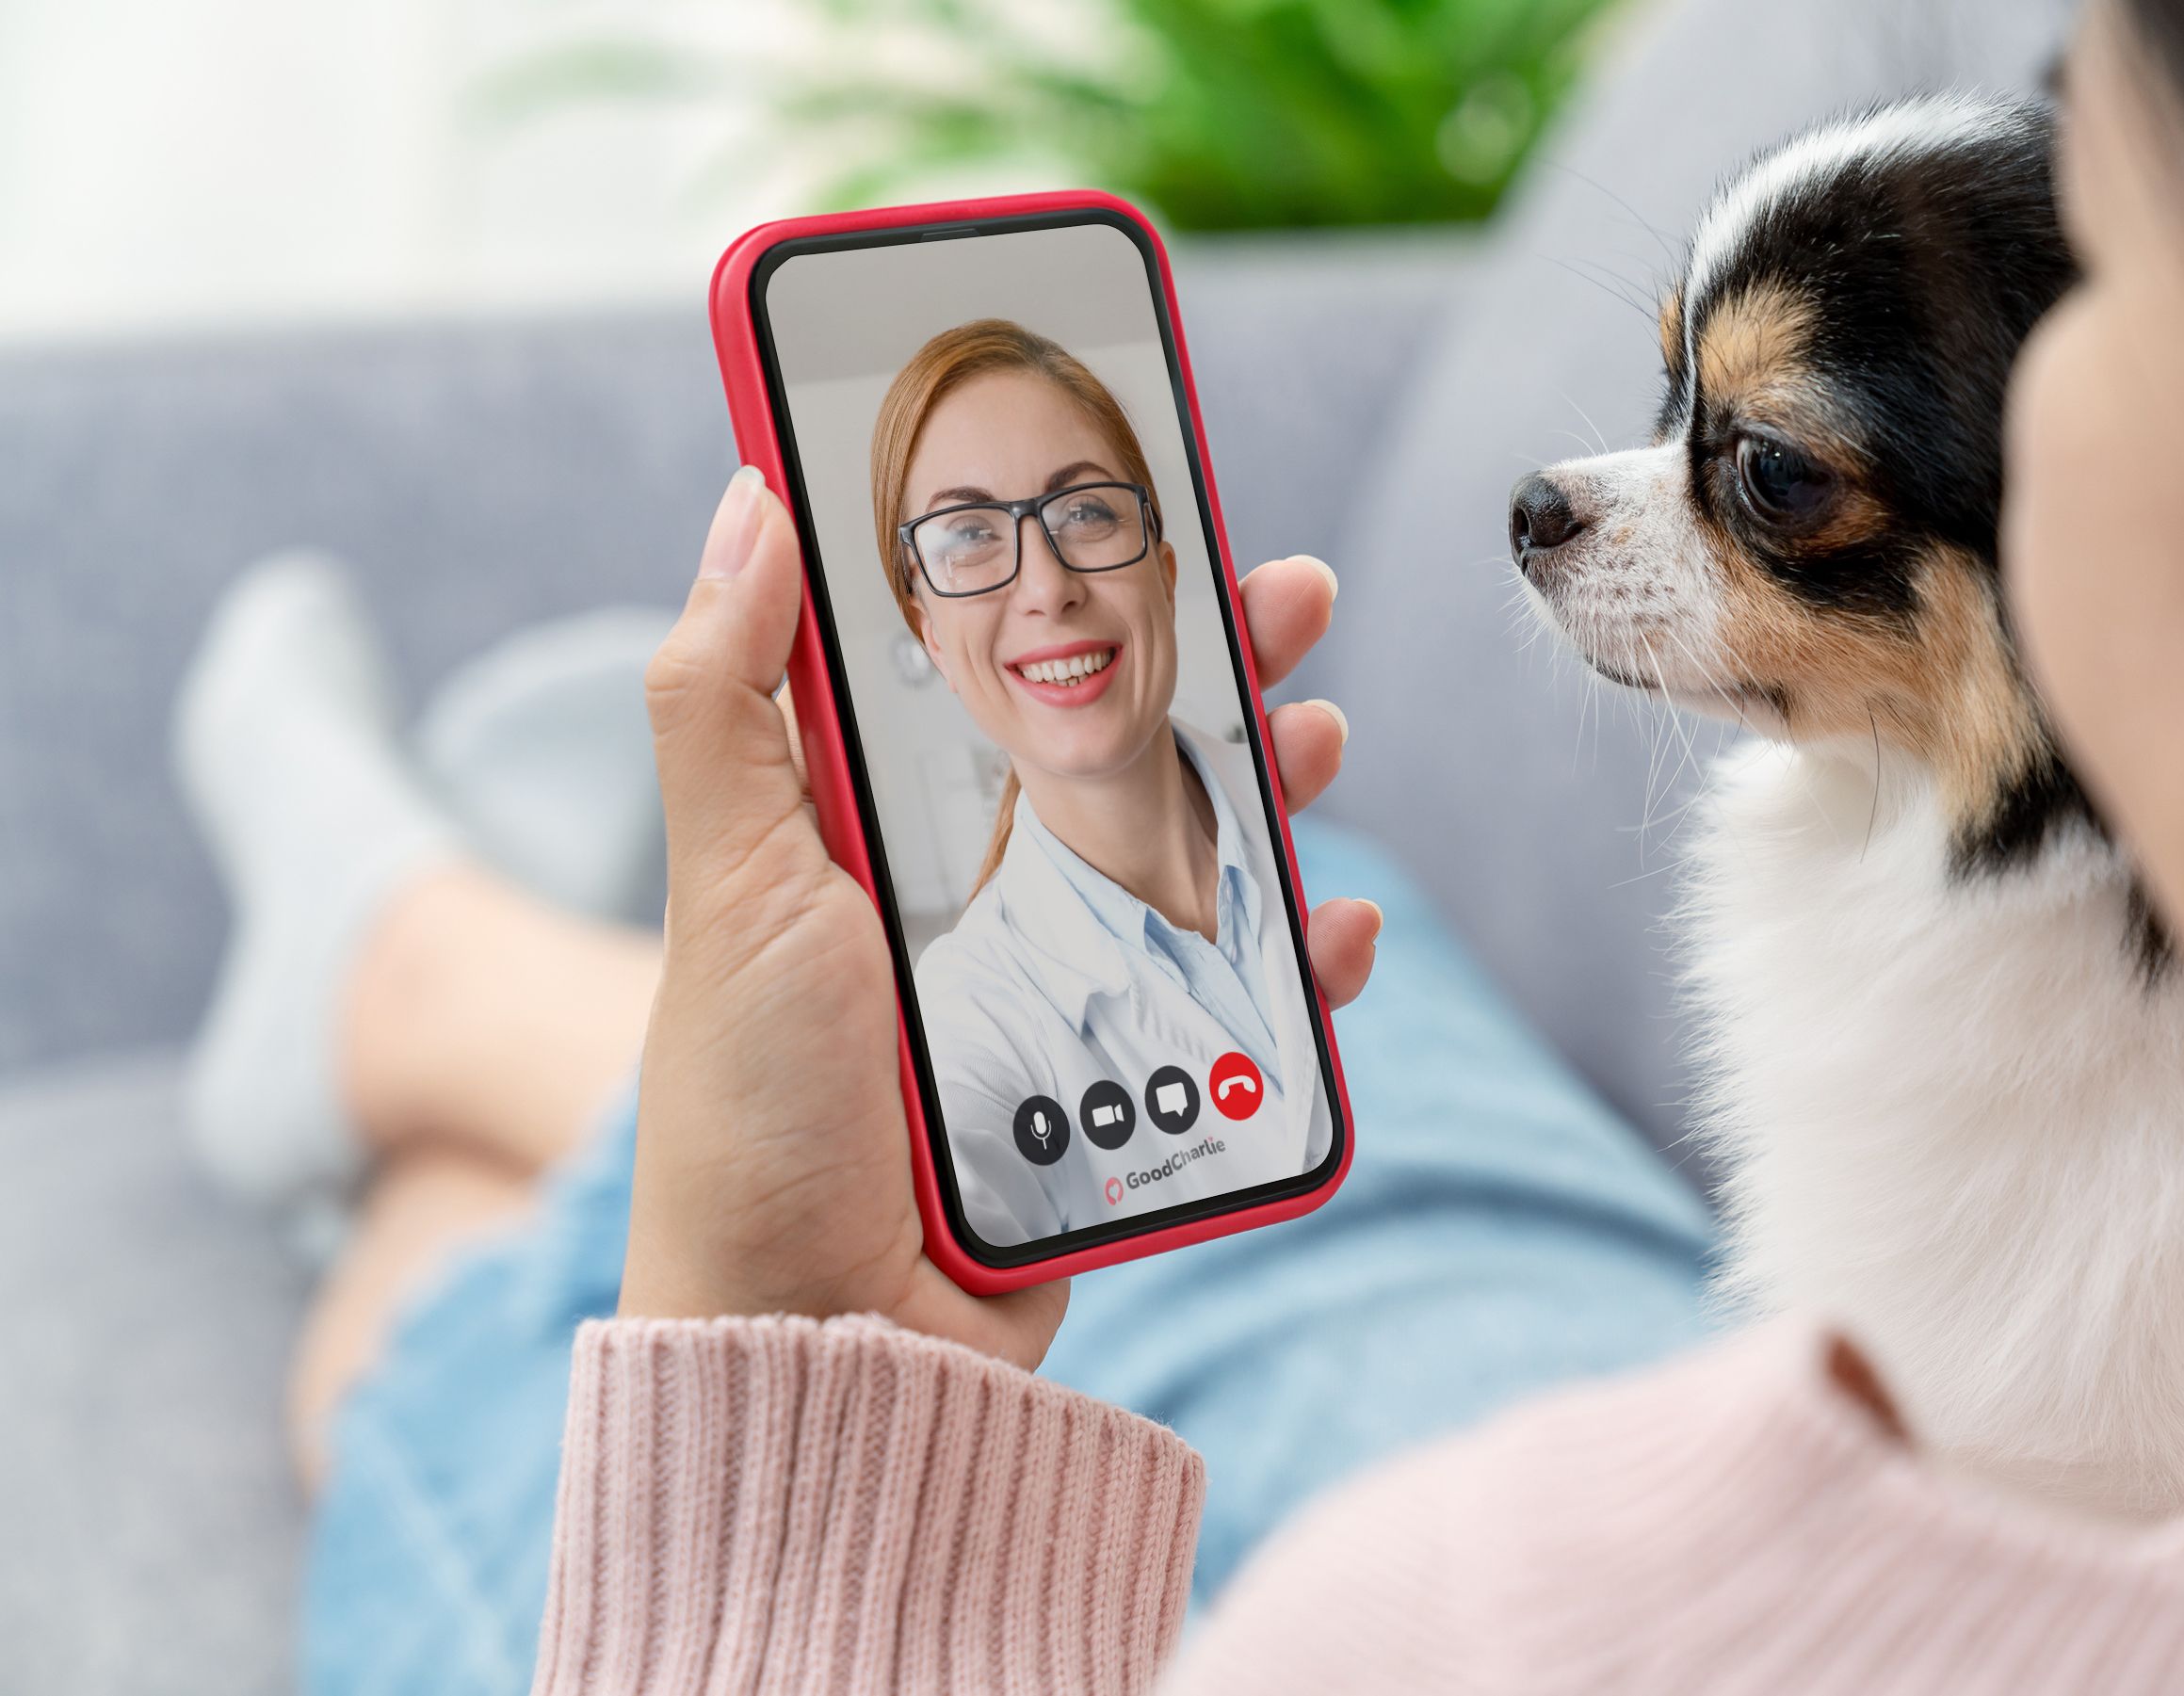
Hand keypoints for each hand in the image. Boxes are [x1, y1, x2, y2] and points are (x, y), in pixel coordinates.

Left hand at [618, 466, 1379, 1362]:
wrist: (820, 1341)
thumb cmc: (752, 1117)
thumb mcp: (728, 885)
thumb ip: (728, 696)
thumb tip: (747, 499)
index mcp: (878, 826)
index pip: (983, 663)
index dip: (1060, 573)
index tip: (1133, 488)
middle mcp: (977, 892)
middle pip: (1116, 740)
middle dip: (1210, 657)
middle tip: (1287, 591)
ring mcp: (1062, 990)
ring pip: (1193, 855)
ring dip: (1274, 785)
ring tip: (1320, 739)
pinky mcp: (1127, 1088)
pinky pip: (1239, 1003)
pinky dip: (1301, 959)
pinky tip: (1333, 928)